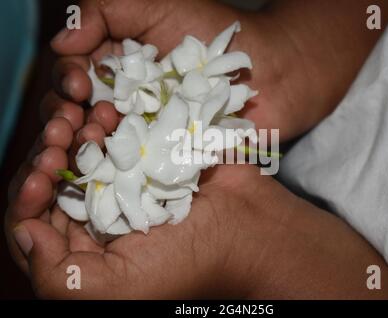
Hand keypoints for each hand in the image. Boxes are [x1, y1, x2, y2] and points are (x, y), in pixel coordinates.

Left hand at [5, 120, 387, 298]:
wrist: (246, 228)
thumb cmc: (189, 263)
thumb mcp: (119, 291)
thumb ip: (61, 277)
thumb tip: (25, 232)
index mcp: (84, 251)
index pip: (31, 221)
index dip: (28, 194)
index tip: (44, 173)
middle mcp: (96, 215)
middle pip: (50, 180)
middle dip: (48, 155)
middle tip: (60, 137)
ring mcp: (119, 181)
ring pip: (75, 150)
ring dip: (71, 132)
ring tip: (82, 121)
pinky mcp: (142, 156)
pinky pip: (108, 132)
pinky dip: (100, 120)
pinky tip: (106, 113)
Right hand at [46, 0, 347, 142]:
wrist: (271, 71)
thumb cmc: (213, 35)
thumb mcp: (153, 6)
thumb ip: (105, 11)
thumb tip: (61, 43)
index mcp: (115, 70)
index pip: (72, 80)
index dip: (65, 84)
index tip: (78, 87)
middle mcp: (123, 104)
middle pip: (77, 119)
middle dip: (65, 123)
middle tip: (71, 126)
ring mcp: (143, 135)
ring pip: (98, 149)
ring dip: (84, 151)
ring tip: (90, 146)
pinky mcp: (164, 161)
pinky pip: (132, 172)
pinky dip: (115, 174)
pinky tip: (108, 172)